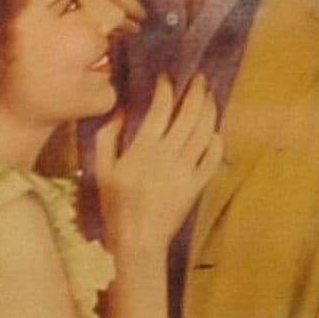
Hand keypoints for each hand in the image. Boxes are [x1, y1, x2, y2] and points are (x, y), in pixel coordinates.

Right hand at [94, 74, 223, 251]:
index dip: (166, 89)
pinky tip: (215, 131)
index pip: (160, 109)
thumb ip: (108, 136)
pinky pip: (213, 160)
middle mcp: (168, 157)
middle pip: (189, 116)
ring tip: (209, 95)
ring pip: (204, 133)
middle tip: (198, 78)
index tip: (167, 77)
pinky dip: (217, 143)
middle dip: (195, 92)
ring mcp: (186, 172)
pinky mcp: (197, 186)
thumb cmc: (114, 204)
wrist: (137, 241)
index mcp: (143, 150)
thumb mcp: (101, 169)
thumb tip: (122, 109)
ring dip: (209, 111)